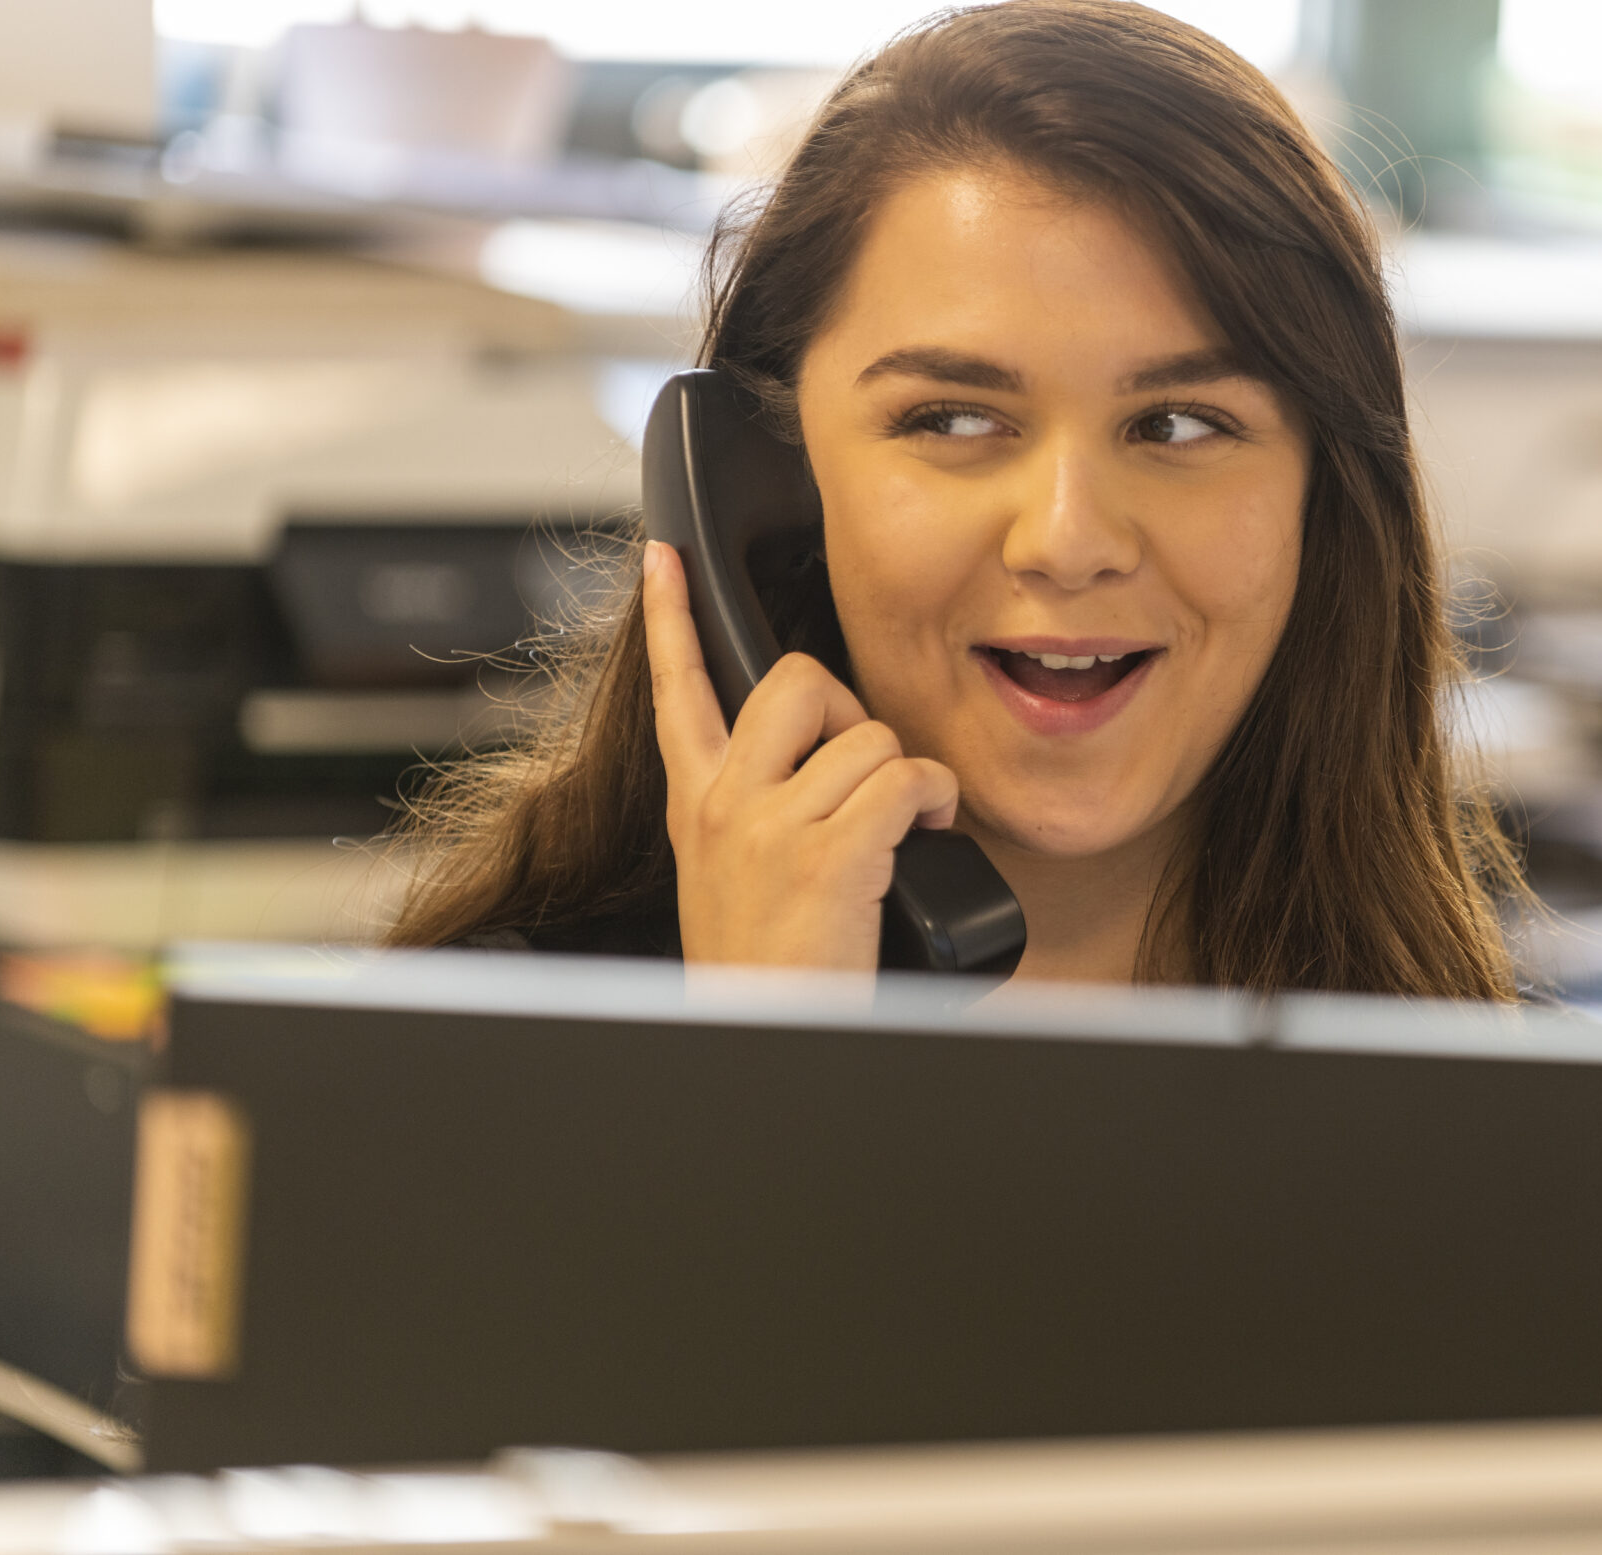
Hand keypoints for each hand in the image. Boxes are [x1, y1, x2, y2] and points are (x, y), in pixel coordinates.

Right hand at [642, 540, 958, 969]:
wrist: (765, 1039)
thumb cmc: (766, 975)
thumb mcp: (728, 881)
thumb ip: (754, 814)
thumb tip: (818, 768)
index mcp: (698, 808)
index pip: (677, 692)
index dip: (672, 619)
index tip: (664, 561)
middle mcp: (726, 806)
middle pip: (795, 682)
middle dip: (847, 708)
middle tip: (862, 771)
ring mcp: (773, 827)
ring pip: (868, 736)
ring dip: (905, 776)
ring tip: (902, 829)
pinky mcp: (830, 853)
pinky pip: (908, 778)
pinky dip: (937, 801)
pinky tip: (929, 836)